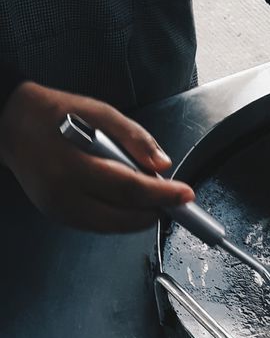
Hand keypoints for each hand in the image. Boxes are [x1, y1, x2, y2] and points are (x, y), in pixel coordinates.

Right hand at [0, 81, 193, 231]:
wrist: (12, 125)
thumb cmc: (54, 114)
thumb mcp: (98, 111)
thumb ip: (134, 137)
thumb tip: (162, 165)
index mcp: (72, 165)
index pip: (128, 188)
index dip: (162, 195)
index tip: (185, 194)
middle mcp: (63, 194)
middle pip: (123, 215)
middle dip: (155, 209)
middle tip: (173, 198)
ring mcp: (59, 210)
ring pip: (113, 226)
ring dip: (139, 216)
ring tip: (152, 197)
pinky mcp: (58, 216)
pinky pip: (99, 225)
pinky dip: (119, 217)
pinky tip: (127, 201)